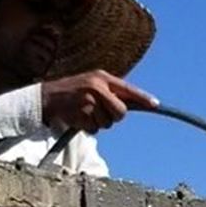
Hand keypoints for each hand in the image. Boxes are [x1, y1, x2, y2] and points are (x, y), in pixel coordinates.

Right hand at [41, 70, 158, 133]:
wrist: (48, 96)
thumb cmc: (76, 91)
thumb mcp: (93, 83)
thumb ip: (112, 91)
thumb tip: (135, 104)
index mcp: (102, 77)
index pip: (128, 89)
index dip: (143, 98)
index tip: (156, 105)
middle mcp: (97, 87)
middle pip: (120, 112)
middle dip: (114, 116)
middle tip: (102, 111)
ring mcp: (88, 101)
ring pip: (108, 123)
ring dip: (99, 122)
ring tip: (86, 112)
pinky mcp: (81, 114)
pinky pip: (95, 129)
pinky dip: (89, 127)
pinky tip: (79, 117)